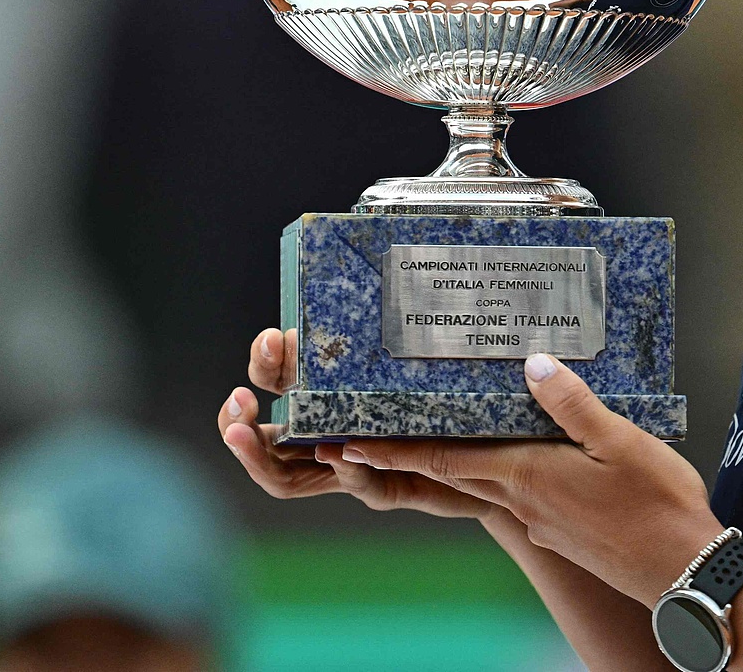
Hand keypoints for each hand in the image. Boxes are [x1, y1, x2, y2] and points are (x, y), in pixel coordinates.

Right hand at [217, 328, 500, 521]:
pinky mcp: (396, 486)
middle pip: (262, 440)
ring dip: (261, 457)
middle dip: (235, 423)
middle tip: (238, 401)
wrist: (506, 433)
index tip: (272, 338)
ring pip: (288, 476)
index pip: (276, 381)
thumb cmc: (455, 377)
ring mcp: (356, 465)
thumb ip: (388, 316)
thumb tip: (374, 254)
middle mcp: (330, 433)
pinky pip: (364, 487)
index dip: (264, 363)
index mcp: (327, 393)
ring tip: (249, 434)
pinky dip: (349, 472)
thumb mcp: (414, 341)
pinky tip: (340, 453)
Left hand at [339, 354, 726, 603]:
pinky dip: (496, 476)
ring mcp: (542, 523)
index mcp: (527, 476)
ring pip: (485, 485)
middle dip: (407, 456)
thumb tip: (533, 364)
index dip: (395, 450)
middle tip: (367, 439)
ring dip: (452, 465)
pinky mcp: (562, 534)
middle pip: (453, 474)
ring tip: (432, 438)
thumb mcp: (621, 442)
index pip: (444, 459)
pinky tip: (512, 461)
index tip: (350, 444)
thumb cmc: (658, 508)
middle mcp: (524, 502)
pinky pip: (516, 497)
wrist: (686, 574)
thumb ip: (573, 404)